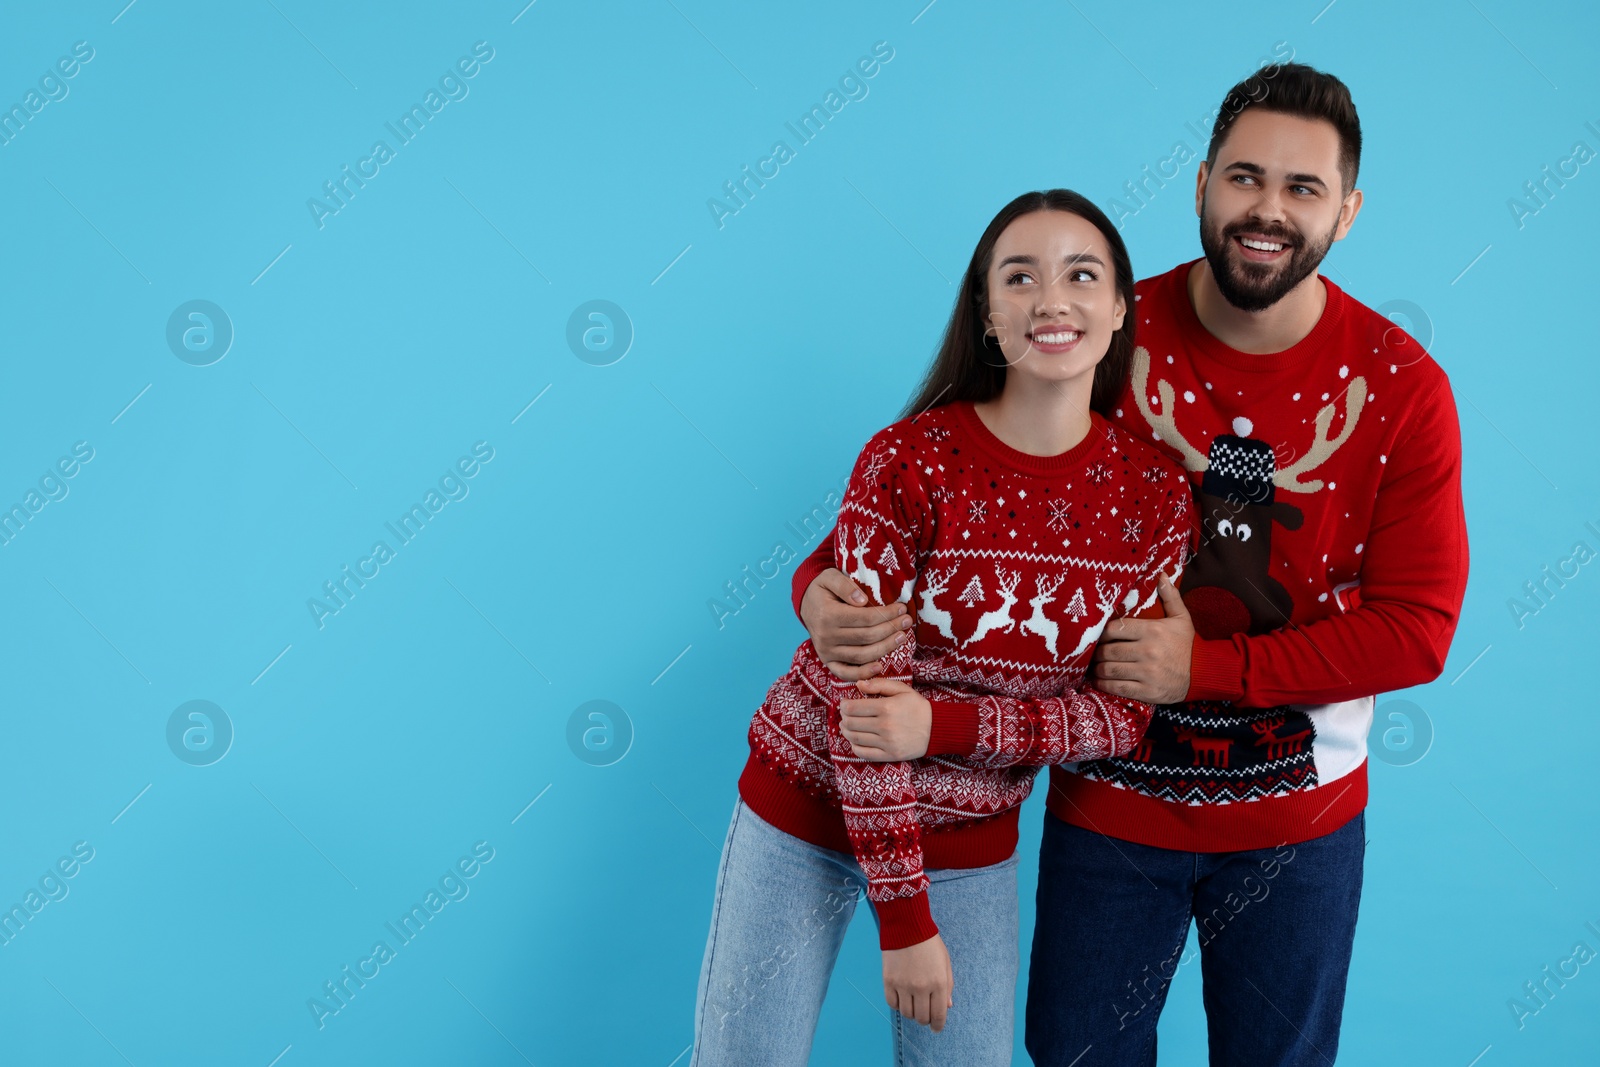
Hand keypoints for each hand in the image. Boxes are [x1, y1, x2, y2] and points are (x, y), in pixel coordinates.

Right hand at [800, 568, 911, 681]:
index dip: (886, 615)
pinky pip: (845, 673)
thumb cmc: (822, 589)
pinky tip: (880, 667)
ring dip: (885, 648)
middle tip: (907, 621)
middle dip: (890, 629)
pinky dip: (862, 674)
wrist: (806, 604)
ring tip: (902, 637)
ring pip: (861, 655)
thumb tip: (862, 600)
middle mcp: (825, 636)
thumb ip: (845, 585)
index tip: (901, 608)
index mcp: (827, 615)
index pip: (864, 618)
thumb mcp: (830, 577)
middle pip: (866, 637)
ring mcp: (826, 652)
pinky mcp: (828, 661)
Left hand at [840, 679, 931, 760]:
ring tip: (846, 726)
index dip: (843, 705)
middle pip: (851, 723)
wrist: (937, 728)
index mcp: (886, 707)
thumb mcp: (901, 689)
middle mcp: (885, 726)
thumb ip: (879, 684)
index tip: (844, 703)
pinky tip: (855, 741)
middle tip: (845, 715)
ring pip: (855, 739)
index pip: (852, 708)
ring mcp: (887, 742)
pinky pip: (864, 754)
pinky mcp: (890, 755)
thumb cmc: (917, 706)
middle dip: (843, 718)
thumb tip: (858, 684)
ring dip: (846, 732)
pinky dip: (854, 748)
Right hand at [882, 933, 953, 1031]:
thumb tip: (947, 1007)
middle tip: (924, 1014)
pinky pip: (892, 1004)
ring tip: (913, 1003)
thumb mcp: (945, 963)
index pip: (938, 1015)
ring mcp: (904, 985)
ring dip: (911, 1012)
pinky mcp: (889, 981)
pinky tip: (901, 997)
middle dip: (925, 1019)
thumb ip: (948, 986)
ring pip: (907, 1013)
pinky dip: (897, 1005)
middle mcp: (921, 988)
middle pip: (922, 1018)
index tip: (936, 1029)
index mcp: (939, 983)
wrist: (906, 926)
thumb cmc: (929, 943)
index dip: (938, 1026)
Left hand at [1092, 575, 1193, 703]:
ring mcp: (1147, 672)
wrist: (1205, 673)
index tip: (1099, 637)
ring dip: (1098, 669)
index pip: (1114, 629)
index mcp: (1152, 630)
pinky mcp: (1148, 691)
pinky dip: (1104, 685)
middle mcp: (1148, 651)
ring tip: (1096, 667)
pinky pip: (1118, 688)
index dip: (1101, 634)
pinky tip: (1100, 681)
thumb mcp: (1181, 618)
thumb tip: (1162, 574)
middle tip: (1094, 654)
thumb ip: (1170, 596)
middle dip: (1097, 653)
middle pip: (1108, 651)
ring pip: (1109, 669)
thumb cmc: (1188, 644)